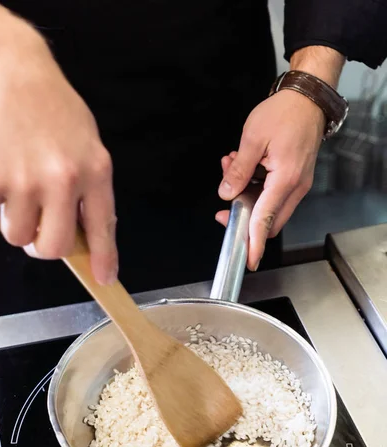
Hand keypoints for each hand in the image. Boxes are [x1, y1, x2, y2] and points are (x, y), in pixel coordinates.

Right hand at [0, 3, 116, 283]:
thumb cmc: (53, 109)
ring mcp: (24, 179)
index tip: (103, 278)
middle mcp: (63, 178)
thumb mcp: (86, 144)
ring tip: (16, 181)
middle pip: (53, 248)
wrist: (14, 68)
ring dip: (15, 218)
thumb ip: (88, 189)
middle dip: (42, 245)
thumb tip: (84, 235)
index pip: (103, 228)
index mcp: (95, 170)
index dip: (103, 259)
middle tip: (37, 227)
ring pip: (17, 234)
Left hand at [216, 90, 323, 269]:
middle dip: (243, 212)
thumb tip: (226, 194)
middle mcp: (295, 187)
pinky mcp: (295, 179)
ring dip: (247, 194)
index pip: (265, 220)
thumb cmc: (284, 113)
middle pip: (267, 220)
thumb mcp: (252, 139)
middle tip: (226, 193)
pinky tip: (245, 165)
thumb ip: (238, 170)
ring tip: (232, 165)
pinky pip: (272, 194)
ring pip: (267, 206)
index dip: (254, 242)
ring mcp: (297, 184)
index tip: (248, 260)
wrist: (307, 99)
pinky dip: (255, 186)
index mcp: (285, 179)